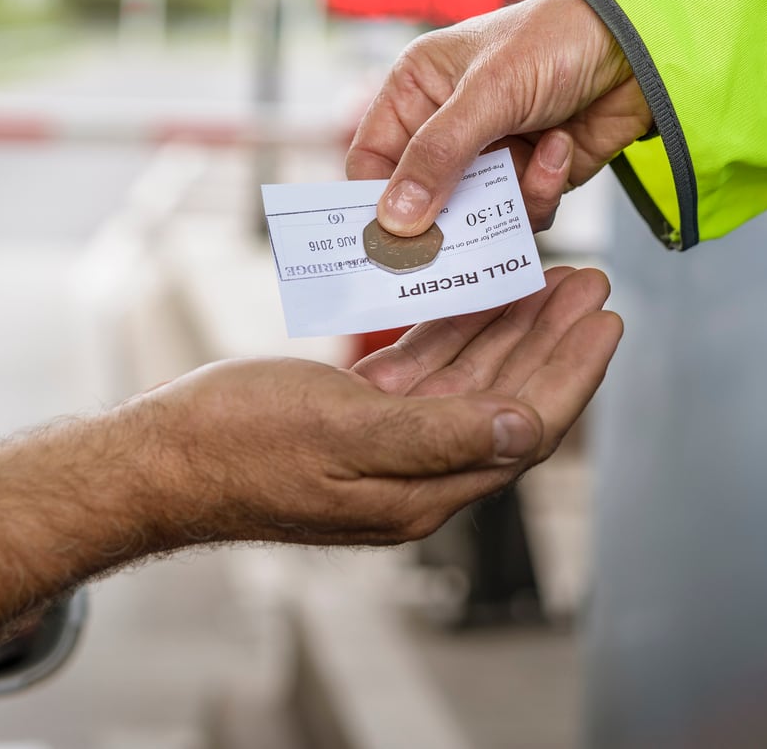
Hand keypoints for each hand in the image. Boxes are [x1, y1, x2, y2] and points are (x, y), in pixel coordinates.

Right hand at [131, 265, 619, 546]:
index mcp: (421, 489)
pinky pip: (424, 373)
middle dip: (553, 341)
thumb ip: (438, 435)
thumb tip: (526, 429)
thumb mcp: (341, 431)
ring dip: (511, 330)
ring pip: (471, 381)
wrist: (160, 459)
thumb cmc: (237, 444)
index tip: (606, 319)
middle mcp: (415, 474)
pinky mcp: (356, 421)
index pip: (523, 426)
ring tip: (550, 278)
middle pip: (508, 399)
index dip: (571, 372)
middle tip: (590, 283)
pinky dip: (453, 332)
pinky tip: (472, 295)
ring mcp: (385, 448)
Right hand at [347, 0, 651, 235]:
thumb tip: (393, 220)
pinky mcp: (532, 175)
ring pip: (475, 214)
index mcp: (417, 90)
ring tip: (533, 159)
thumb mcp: (488, 93)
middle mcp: (447, 124)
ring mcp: (491, 153)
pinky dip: (543, 189)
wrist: (639, 46)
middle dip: (448, 216)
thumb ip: (438, 155)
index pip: (373, 160)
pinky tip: (561, 147)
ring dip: (508, 199)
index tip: (389, 242)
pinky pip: (521, 212)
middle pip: (422, 198)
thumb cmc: (553, 42)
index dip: (375, 201)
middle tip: (461, 238)